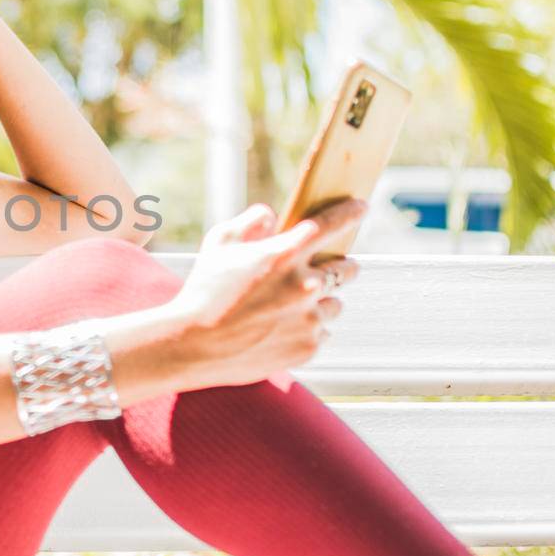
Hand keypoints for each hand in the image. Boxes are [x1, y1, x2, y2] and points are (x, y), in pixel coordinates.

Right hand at [164, 199, 365, 388]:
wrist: (193, 345)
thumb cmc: (203, 290)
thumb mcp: (218, 243)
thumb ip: (249, 221)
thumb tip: (271, 216)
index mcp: (284, 254)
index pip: (331, 224)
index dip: (350, 212)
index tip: (361, 207)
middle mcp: (305, 285)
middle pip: (346, 269)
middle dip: (339, 266)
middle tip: (319, 271)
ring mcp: (309, 319)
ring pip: (334, 304)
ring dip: (320, 302)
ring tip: (287, 308)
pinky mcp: (308, 347)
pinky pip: (322, 333)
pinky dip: (308, 330)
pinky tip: (280, 330)